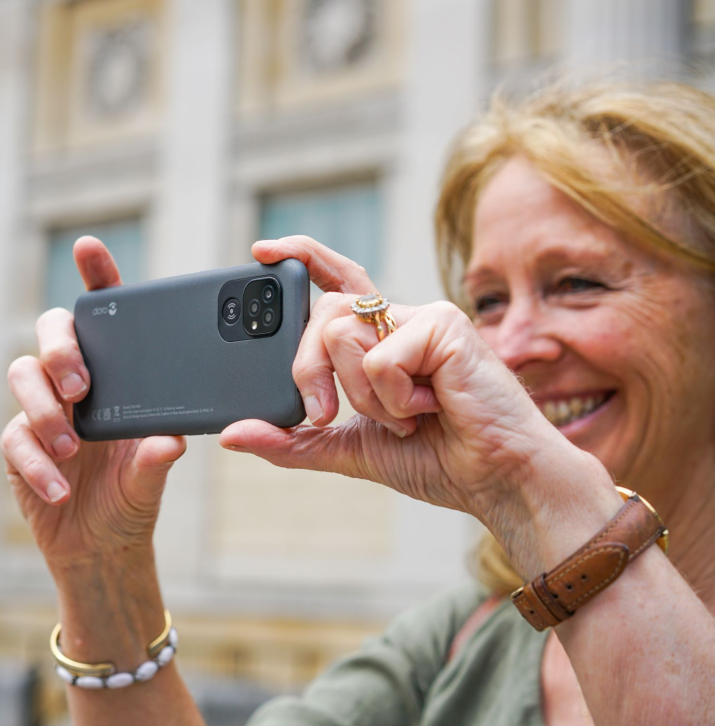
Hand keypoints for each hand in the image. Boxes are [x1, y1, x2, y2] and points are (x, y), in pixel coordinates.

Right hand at [1, 237, 185, 570]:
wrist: (99, 548)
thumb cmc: (130, 497)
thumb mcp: (151, 479)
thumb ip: (157, 459)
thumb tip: (170, 441)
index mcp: (115, 373)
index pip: (103, 315)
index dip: (94, 276)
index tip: (89, 249)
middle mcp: (74, 381)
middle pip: (51, 332)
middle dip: (61, 348)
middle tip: (80, 385)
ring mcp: (41, 409)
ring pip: (22, 375)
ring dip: (44, 409)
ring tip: (71, 447)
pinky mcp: (17, 444)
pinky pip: (15, 438)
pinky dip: (37, 464)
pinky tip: (60, 489)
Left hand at [221, 237, 617, 574]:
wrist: (497, 480)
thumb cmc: (438, 459)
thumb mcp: (347, 449)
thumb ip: (292, 440)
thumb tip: (234, 434)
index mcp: (379, 338)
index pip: (336, 281)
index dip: (300, 257)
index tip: (260, 251)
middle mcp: (398, 319)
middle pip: (322, 314)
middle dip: (307, 371)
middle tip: (321, 414)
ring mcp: (423, 317)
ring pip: (342, 333)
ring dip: (360, 394)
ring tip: (405, 415)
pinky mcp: (444, 325)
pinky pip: (379, 357)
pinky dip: (392, 397)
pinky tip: (431, 408)